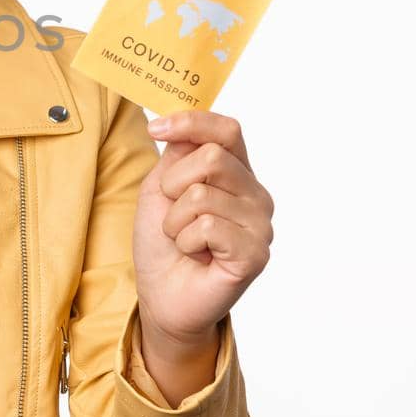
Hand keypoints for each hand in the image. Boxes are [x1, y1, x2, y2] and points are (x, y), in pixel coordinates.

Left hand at [132, 109, 273, 359]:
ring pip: (203, 195)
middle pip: (212, 157)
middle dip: (174, 184)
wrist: (162, 295)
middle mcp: (256, 194)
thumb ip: (176, 154)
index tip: (155, 129)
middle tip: (172, 213)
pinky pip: (208, 226)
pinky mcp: (255, 253)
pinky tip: (196, 256)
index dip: (191, 122)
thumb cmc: (162, 242)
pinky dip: (186, 240)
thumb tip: (178, 121)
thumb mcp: (160, 188)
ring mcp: (260, 224)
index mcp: (237, 173)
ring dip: (175, 220)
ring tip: (184, 240)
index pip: (226, 130)